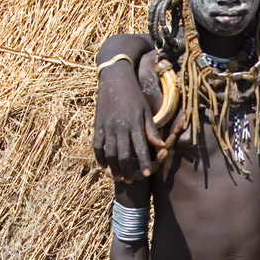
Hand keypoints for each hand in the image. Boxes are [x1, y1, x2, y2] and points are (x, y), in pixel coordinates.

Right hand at [93, 65, 165, 181]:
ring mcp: (107, 127)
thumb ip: (152, 130)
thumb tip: (162, 146)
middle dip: (128, 170)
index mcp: (135, 124)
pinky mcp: (98, 125)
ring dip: (114, 167)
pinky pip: (97, 145)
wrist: (114, 78)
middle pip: (124, 155)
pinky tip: (104, 166)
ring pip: (110, 153)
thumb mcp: (146, 111)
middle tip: (131, 180)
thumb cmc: (134, 96)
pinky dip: (100, 157)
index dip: (144, 163)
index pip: (141, 149)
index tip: (146, 174)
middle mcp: (120, 127)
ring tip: (118, 177)